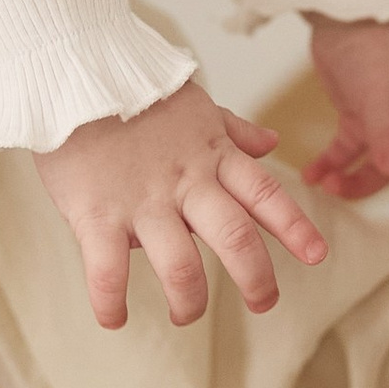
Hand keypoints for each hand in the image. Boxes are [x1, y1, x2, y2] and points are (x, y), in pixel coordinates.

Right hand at [35, 82, 330, 328]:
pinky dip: (111, 303)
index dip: (294, 226)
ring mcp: (142, 201)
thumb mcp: (193, 105)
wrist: (71, 68)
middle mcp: (186, 181)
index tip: (318, 256)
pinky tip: (113, 319)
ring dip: (189, 301)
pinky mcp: (96, 214)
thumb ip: (233, 130)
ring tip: (186, 315)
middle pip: (236, 238)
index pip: (265, 193)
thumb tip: (272, 142)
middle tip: (264, 304)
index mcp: (212, 155)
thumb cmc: (132, 88)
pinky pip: (108, 271)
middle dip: (256, 279)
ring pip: (181, 267)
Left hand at [301, 16, 388, 218]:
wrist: (343, 19)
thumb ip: (388, 138)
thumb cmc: (375, 53)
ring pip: (381, 169)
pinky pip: (348, 151)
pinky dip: (331, 165)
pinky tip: (314, 175)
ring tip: (331, 187)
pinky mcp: (356, 115)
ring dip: (358, 184)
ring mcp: (385, 122)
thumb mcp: (383, 99)